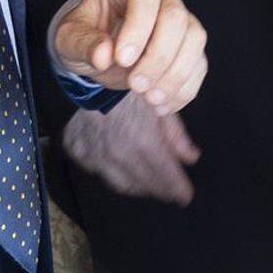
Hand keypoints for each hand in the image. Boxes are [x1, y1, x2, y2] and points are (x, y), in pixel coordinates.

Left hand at [52, 0, 207, 114]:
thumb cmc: (84, 35)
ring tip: (150, 99)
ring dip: (176, 74)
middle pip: (176, 17)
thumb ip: (83, 43)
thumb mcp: (69, 38)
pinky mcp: (188, 45)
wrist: (99, 49)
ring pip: (194, 39)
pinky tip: (162, 106)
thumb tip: (103, 55)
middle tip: (135, 86)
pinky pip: (198, 64)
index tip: (121, 59)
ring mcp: (179, 18)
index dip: (137, 28)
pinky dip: (183, 89)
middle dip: (158, 56)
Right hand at [62, 94, 200, 204]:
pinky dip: (111, 171)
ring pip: (122, 185)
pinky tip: (120, 166)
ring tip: (149, 183)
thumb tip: (191, 158)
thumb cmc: (130, 89)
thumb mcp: (160, 107)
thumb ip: (177, 136)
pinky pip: (98, 172)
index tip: (185, 196)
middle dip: (161, 189)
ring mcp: (96, 155)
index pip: (166, 177)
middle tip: (170, 192)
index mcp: (143, 142)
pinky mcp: (80, 152)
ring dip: (138, 186)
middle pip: (145, 185)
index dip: (178, 189)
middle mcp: (119, 154)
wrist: (92, 76)